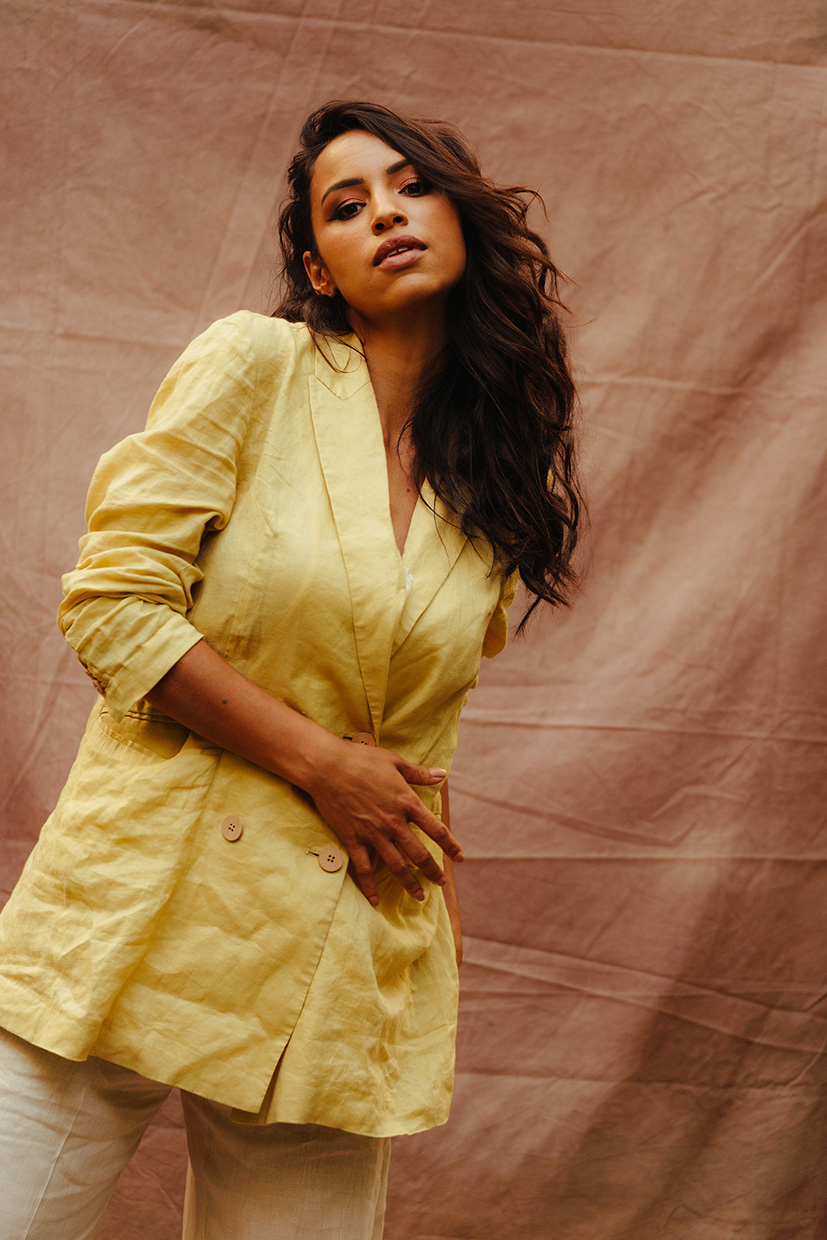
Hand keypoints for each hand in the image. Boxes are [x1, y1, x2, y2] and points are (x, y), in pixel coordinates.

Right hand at [306, 737, 462, 906]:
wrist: (327, 766)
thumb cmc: (362, 759)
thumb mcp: (395, 762)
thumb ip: (420, 774)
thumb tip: (443, 774)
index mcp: (407, 802)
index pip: (436, 829)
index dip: (450, 846)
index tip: (460, 857)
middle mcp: (394, 822)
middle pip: (419, 853)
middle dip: (432, 871)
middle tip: (441, 883)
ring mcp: (373, 833)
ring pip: (396, 865)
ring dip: (409, 883)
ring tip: (419, 897)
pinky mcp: (353, 839)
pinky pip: (363, 868)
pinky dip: (370, 886)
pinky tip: (375, 901)